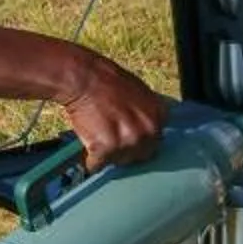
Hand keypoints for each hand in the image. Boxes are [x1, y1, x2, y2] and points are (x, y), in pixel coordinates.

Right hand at [59, 52, 166, 171]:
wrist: (82, 78)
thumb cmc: (106, 80)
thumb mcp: (139, 91)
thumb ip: (147, 113)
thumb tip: (148, 129)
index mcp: (159, 116)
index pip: (155, 141)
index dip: (140, 140)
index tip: (129, 139)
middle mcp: (148, 131)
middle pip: (140, 155)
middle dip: (126, 150)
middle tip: (110, 137)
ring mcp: (129, 141)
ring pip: (119, 161)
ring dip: (108, 155)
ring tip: (97, 135)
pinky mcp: (107, 149)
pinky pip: (98, 165)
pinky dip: (91, 160)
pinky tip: (87, 146)